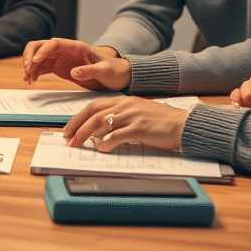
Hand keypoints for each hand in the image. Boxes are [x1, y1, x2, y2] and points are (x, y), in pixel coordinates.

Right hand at [22, 39, 130, 90]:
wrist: (117, 76)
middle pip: (41, 46)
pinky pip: (42, 67)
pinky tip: (30, 81)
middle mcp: (66, 50)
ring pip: (38, 56)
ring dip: (29, 65)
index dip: (42, 50)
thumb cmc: (113, 71)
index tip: (34, 61)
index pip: (54, 43)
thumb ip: (90, 71)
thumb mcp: (105, 71)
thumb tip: (74, 73)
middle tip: (26, 69)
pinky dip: (34, 72)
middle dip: (30, 55)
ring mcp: (60, 58)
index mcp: (76, 47)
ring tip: (27, 79)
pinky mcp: (59, 68)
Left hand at [62, 95, 189, 152]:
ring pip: (102, 123)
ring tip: (79, 145)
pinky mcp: (140, 128)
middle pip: (94, 114)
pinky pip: (118, 136)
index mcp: (123, 100)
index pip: (93, 106)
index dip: (78, 117)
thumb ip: (120, 117)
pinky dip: (107, 144)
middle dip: (78, 126)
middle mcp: (125, 105)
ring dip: (87, 135)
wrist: (183, 123)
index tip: (69, 128)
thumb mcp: (137, 113)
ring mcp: (132, 116)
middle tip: (68, 139)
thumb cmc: (160, 121)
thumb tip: (101, 131)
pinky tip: (102, 150)